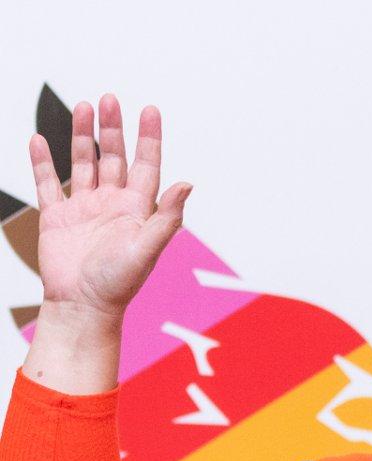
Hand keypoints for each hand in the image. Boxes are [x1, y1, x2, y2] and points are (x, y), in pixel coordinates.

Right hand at [28, 93, 190, 319]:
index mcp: (137, 210)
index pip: (146, 165)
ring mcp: (84, 208)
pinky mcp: (57, 217)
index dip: (148, 138)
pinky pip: (48, 183)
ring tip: (85, 107)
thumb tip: (187, 184)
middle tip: (110, 99)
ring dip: (84, 136)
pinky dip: (42, 161)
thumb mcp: (147, 248)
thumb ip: (166, 217)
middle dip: (113, 129)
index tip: (149, 110)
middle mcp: (112, 204)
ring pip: (84, 163)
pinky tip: (40, 139)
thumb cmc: (118, 284)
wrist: (82, 307)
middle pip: (114, 157)